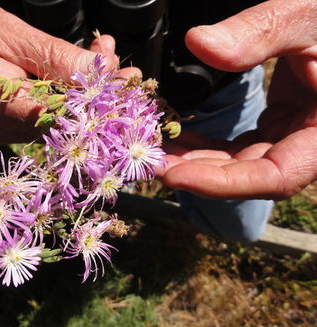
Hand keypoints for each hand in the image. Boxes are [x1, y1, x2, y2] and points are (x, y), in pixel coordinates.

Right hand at [0, 0, 135, 143]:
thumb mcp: (6, 32)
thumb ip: (54, 59)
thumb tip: (100, 77)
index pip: (66, 121)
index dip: (102, 106)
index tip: (129, 85)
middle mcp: (4, 129)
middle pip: (69, 123)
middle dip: (101, 96)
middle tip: (125, 67)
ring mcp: (4, 127)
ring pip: (61, 116)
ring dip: (87, 88)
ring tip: (104, 55)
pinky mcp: (6, 118)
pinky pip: (47, 110)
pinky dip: (67, 88)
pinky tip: (82, 64)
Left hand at [160, 0, 316, 199]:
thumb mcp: (306, 18)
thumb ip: (260, 33)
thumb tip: (198, 42)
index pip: (276, 178)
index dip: (223, 183)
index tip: (175, 175)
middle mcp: (309, 145)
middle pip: (248, 176)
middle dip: (196, 172)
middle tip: (150, 162)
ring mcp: (292, 137)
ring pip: (239, 164)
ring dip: (196, 161)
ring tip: (155, 150)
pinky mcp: (278, 127)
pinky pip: (238, 148)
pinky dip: (207, 146)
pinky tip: (177, 137)